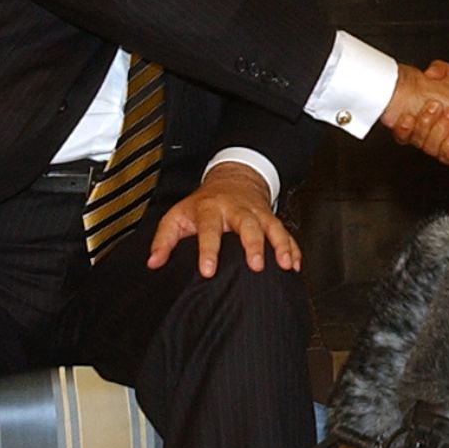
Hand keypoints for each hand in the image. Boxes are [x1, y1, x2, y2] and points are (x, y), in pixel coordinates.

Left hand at [147, 162, 299, 277]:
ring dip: (280, 245)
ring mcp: (257, 213)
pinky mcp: (272, 218)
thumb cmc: (204, 203)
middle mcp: (237, 209)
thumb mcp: (178, 215)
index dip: (209, 250)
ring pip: (272, 227)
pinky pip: (286, 233)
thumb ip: (164, 239)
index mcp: (211, 209)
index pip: (209, 229)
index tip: (208, 270)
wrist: (233, 177)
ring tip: (284, 264)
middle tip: (256, 265)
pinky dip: (293, 248)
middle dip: (253, 245)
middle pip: (247, 225)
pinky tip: (295, 264)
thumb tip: (154, 262)